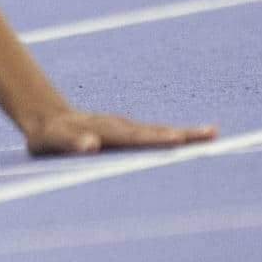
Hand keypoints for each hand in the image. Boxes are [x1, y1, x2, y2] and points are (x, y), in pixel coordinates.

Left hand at [22, 108, 216, 157]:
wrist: (48, 117)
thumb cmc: (49, 136)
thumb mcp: (52, 140)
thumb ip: (71, 142)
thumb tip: (91, 145)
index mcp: (101, 130)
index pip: (130, 136)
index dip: (150, 138)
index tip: (173, 139)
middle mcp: (118, 126)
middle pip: (152, 131)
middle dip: (178, 134)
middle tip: (207, 136)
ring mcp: (127, 126)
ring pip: (159, 130)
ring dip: (185, 133)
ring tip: (213, 134)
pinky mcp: (132, 130)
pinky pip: (159, 133)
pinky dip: (181, 134)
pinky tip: (204, 135)